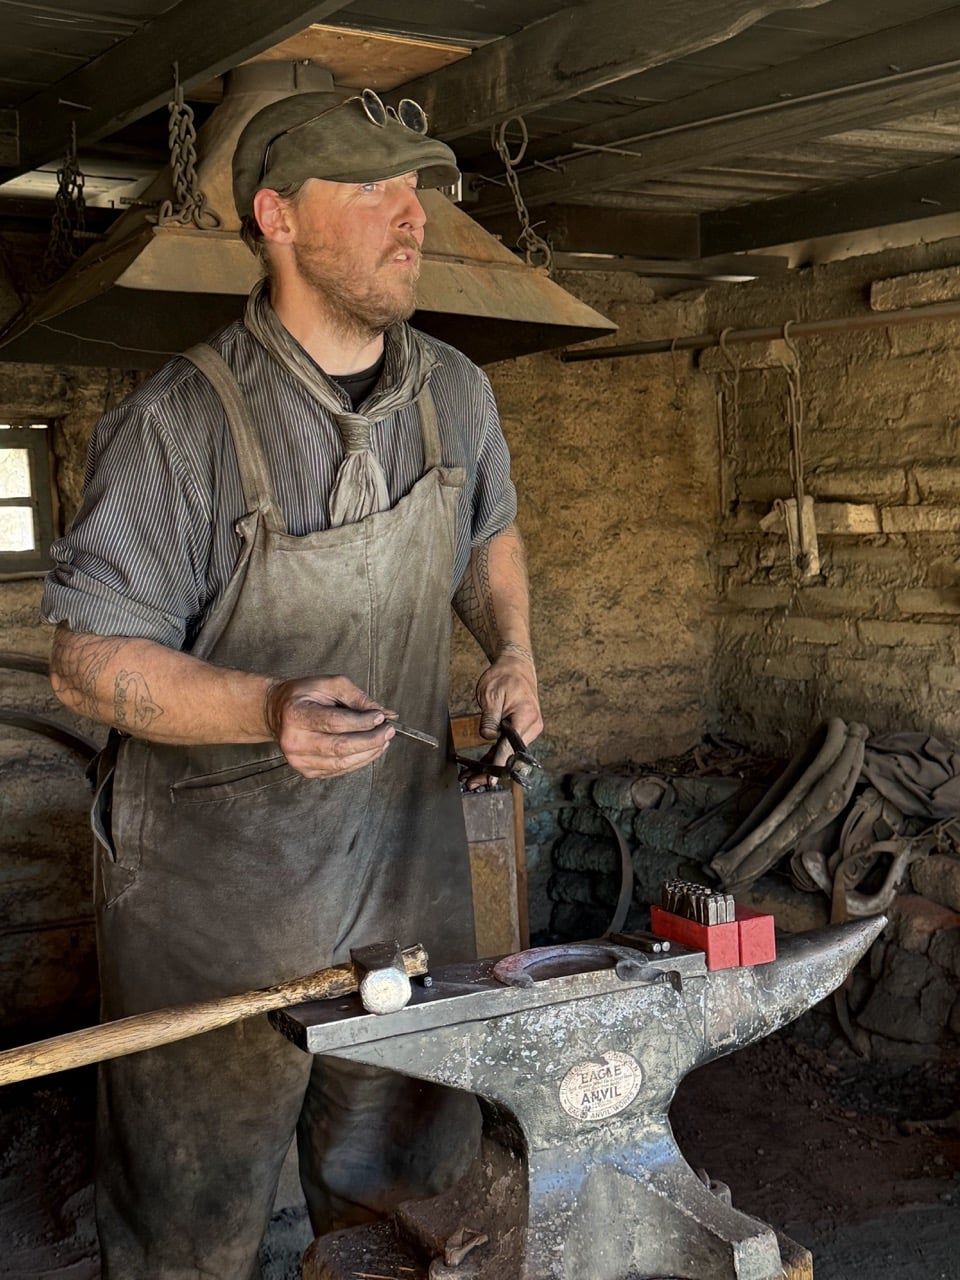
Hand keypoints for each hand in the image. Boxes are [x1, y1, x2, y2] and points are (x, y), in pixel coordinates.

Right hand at [264, 675, 395, 778]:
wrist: (277, 712)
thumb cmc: (304, 695)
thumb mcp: (329, 684)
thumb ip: (357, 697)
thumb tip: (384, 713)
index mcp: (296, 714)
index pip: (335, 723)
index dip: (362, 722)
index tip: (382, 717)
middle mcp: (294, 741)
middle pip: (340, 747)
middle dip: (371, 740)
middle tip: (389, 731)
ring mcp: (299, 760)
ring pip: (342, 763)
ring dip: (369, 753)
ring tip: (383, 741)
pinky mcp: (306, 771)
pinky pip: (339, 770)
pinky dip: (359, 761)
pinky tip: (370, 750)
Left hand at [469, 648, 542, 788]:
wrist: (516, 667)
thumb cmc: (504, 678)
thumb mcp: (491, 695)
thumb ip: (490, 718)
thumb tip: (487, 737)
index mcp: (526, 717)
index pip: (510, 747)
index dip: (498, 765)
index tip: (489, 780)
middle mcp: (531, 727)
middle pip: (509, 755)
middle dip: (490, 771)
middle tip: (471, 782)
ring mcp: (528, 730)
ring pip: (508, 753)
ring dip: (490, 766)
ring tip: (471, 779)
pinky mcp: (521, 730)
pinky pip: (507, 746)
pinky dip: (494, 756)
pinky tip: (480, 767)